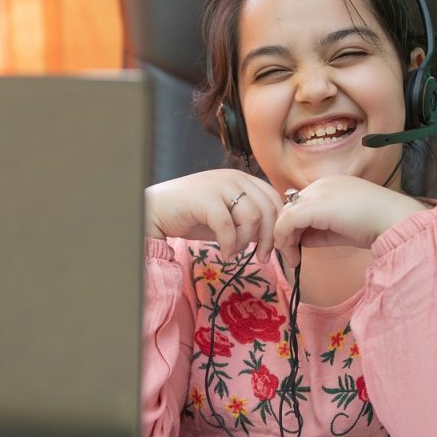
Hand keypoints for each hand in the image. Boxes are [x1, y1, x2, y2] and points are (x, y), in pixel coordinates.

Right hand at [145, 169, 284, 261]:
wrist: (157, 210)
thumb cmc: (192, 214)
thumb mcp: (227, 216)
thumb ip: (248, 221)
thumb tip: (271, 238)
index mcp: (243, 179)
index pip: (274, 200)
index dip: (280, 227)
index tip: (278, 250)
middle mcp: (234, 178)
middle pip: (268, 209)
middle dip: (270, 239)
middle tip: (262, 258)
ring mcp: (219, 186)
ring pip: (252, 218)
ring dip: (246, 241)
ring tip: (233, 251)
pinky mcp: (205, 198)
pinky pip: (228, 226)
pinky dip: (229, 245)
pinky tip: (224, 253)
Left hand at [273, 174, 427, 265]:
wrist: (395, 220)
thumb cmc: (376, 225)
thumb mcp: (342, 228)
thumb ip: (320, 232)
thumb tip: (300, 240)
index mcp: (331, 185)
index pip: (301, 205)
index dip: (295, 227)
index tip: (298, 248)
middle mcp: (321, 184)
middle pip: (291, 208)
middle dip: (287, 233)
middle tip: (291, 256)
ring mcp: (317, 192)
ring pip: (286, 214)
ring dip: (284, 238)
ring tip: (292, 259)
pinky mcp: (315, 205)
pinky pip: (287, 221)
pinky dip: (284, 239)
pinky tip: (294, 256)